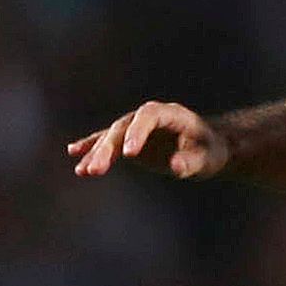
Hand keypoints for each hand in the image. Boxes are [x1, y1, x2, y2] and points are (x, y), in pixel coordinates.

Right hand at [67, 101, 226, 179]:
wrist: (208, 146)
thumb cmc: (211, 151)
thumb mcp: (208, 159)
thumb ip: (192, 162)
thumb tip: (175, 167)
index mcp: (169, 114)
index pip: (147, 117)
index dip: (137, 133)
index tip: (128, 155)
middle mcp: (147, 116)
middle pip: (122, 128)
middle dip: (108, 149)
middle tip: (96, 171)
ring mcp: (136, 127)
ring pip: (111, 136)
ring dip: (96, 153)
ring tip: (84, 172)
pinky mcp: (129, 139)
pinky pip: (107, 141)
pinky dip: (92, 147)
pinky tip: (73, 153)